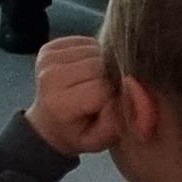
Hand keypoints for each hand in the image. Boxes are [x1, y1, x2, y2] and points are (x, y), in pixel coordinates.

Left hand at [28, 35, 119, 155]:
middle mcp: (50, 77)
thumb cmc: (78, 133)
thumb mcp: (102, 139)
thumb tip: (134, 85)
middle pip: (99, 64)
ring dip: (102, 64)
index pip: (103, 86)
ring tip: (95, 82)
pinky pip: (86, 42)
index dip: (115, 94)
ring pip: (95, 50)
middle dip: (110, 77)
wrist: (47, 123)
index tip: (112, 103)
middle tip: (105, 92)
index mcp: (60, 104)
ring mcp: (47, 59)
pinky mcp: (49, 46)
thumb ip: (122, 116)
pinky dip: (93, 54)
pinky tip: (86, 70)